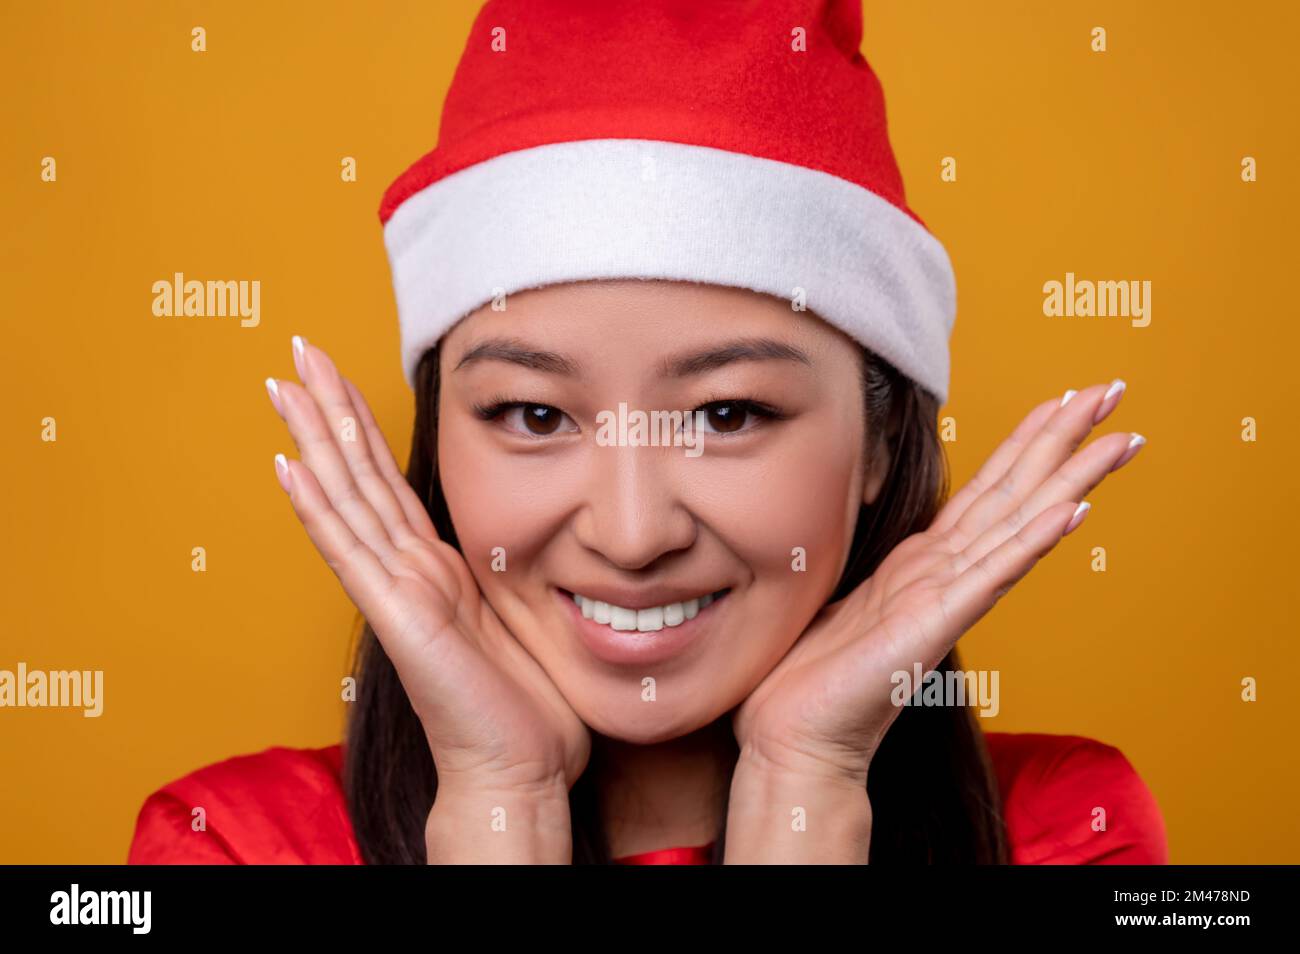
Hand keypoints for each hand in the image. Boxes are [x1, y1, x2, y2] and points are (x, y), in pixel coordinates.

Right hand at [265, 336, 590, 796]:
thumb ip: (502, 571)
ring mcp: (395, 593)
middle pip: (356, 476)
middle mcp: (406, 572)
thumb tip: (530, 533)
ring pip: (345, 500)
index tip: (339, 375)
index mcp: (434, 567)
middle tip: (296, 351)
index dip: (360, 427)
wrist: (516, 771)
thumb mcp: (517, 613)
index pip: (387, 483)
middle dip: (327, 410)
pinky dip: (317, 509)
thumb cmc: (523, 706)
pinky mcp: (398, 618)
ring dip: (313, 439)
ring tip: (283, 385)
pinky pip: (350, 552)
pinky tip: (288, 467)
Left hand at [731, 380, 1143, 785]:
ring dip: (1070, 480)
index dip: (1027, 442)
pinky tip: (1070, 511)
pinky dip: (1030, 542)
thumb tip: (874, 531)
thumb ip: (880, 568)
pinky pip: (990, 576)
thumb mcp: (848, 595)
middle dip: (1066, 440)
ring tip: (1118, 439)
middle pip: (1017, 493)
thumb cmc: (817, 675)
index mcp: (925, 563)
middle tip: (1113, 390)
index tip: (1064, 398)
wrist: (797, 738)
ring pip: (1018, 525)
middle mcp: (945, 574)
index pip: (988, 490)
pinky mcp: (932, 627)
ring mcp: (945, 599)